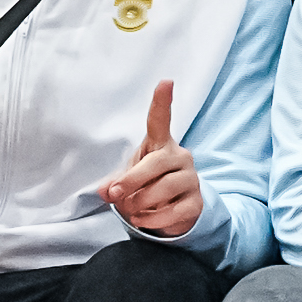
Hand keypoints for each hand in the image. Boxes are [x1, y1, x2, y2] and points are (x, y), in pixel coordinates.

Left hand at [90, 77, 201, 242]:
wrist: (175, 213)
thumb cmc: (148, 186)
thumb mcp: (127, 180)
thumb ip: (114, 182)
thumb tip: (105, 190)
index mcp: (161, 145)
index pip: (160, 120)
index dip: (162, 101)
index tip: (166, 82)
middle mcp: (180, 157)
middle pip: (154, 164)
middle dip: (130, 181)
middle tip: (113, 194)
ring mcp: (191, 179)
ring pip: (162, 189)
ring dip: (139, 203)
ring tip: (131, 210)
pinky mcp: (197, 202)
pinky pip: (171, 211)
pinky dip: (151, 219)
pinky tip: (142, 219)